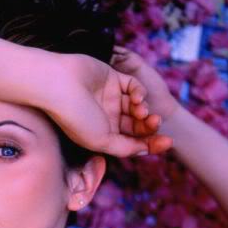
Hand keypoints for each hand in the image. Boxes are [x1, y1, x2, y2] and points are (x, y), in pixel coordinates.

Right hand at [44, 53, 172, 157]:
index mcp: (103, 135)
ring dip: (144, 109)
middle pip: (137, 125)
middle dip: (149, 126)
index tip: (168, 143)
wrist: (59, 86)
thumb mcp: (102, 141)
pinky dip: (139, 92)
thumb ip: (125, 147)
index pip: (132, 142)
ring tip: (143, 111)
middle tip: (156, 122)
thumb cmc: (76, 117)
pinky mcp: (112, 78)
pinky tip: (136, 97)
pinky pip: (133, 86)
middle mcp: (107, 117)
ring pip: (137, 106)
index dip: (151, 144)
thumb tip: (145, 149)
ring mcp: (110, 98)